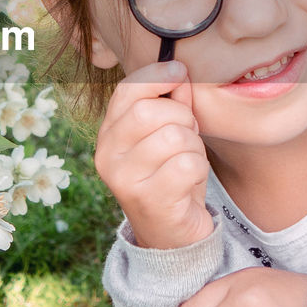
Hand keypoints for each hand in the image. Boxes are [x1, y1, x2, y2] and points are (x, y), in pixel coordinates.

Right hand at [94, 60, 212, 249]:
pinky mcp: (149, 201)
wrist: (173, 237)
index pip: (126, 91)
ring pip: (174, 137)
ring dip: (194, 146)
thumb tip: (179, 69)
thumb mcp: (168, 136)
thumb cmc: (171, 178)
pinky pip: (187, 164)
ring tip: (188, 161)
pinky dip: (199, 169)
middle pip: (151, 112)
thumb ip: (173, 102)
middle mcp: (107, 157)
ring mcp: (125, 181)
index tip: (180, 71)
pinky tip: (190, 182)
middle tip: (188, 136)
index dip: (156, 75)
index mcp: (108, 136)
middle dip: (183, 118)